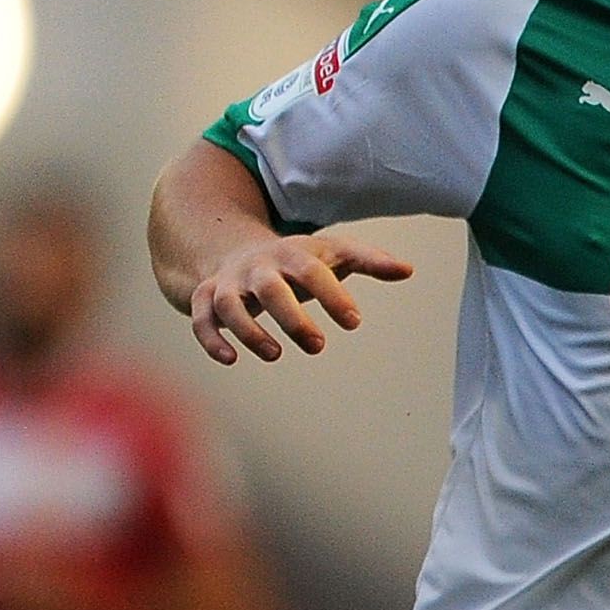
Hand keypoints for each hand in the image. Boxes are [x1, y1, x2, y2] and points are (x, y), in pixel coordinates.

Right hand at [190, 232, 414, 364]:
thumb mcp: (332, 254)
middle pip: (269, 288)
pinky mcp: (205, 301)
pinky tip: (231, 359)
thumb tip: (408, 269)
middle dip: (291, 316)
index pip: (312, 271)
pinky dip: (211, 339)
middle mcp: (257, 269)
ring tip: (276, 354)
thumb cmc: (295, 261)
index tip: (354, 322)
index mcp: (291, 256)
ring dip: (250, 331)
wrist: (233, 249)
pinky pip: (201, 320)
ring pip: (229, 305)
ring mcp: (229, 285)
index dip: (332, 295)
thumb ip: (370, 260)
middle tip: (318, 345)